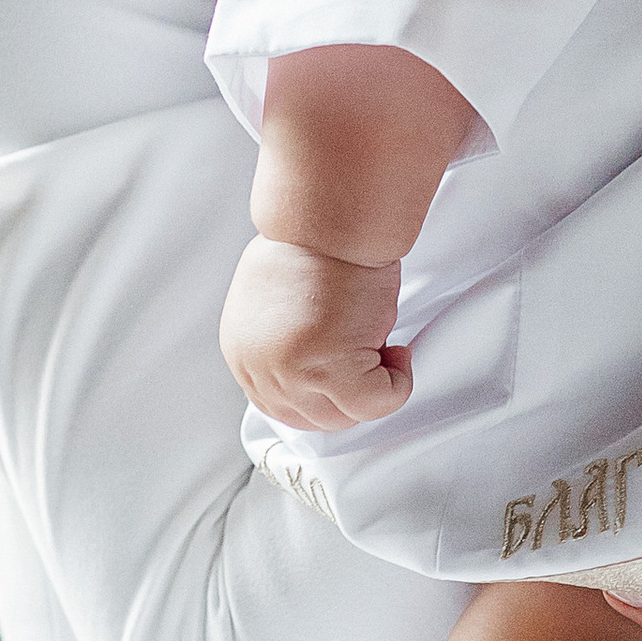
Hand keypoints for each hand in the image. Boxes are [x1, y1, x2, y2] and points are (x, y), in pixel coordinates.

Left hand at [220, 237, 408, 430]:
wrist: (331, 221)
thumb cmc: (315, 245)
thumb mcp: (278, 305)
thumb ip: (285, 342)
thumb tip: (317, 364)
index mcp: (243, 352)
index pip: (279, 406)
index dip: (322, 396)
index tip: (349, 373)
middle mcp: (260, 368)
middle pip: (312, 419)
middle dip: (349, 396)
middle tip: (372, 359)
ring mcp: (293, 373)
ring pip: (344, 418)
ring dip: (373, 389)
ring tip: (384, 349)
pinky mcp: (330, 370)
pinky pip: (378, 403)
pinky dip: (397, 383)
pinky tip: (397, 350)